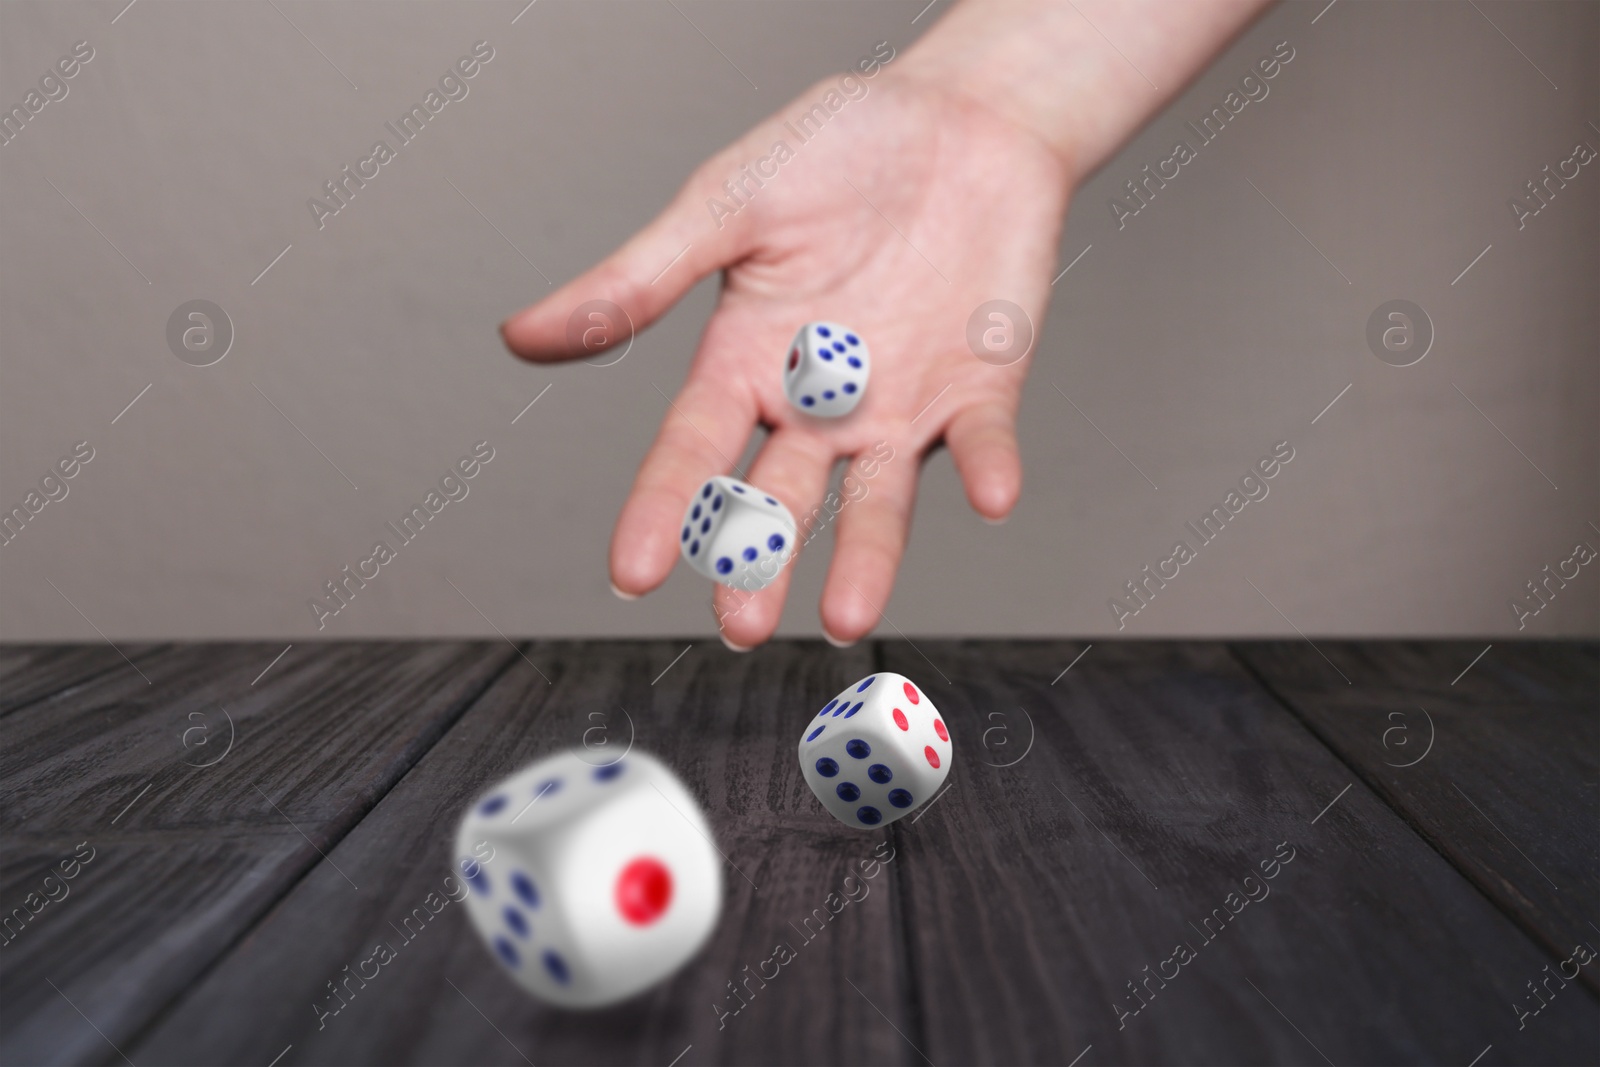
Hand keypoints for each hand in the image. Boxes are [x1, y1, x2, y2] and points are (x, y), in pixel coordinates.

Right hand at [501, 68, 1071, 647]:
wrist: (957, 115)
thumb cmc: (837, 149)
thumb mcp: (726, 206)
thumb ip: (639, 280)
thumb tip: (524, 335)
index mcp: (747, 359)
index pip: (693, 449)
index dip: (663, 508)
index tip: (633, 571)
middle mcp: (818, 401)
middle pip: (779, 495)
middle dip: (760, 557)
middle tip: (740, 620)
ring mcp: (901, 404)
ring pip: (877, 500)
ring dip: (866, 556)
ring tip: (846, 616)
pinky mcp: (979, 389)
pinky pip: (983, 441)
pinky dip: (989, 467)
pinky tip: (990, 496)